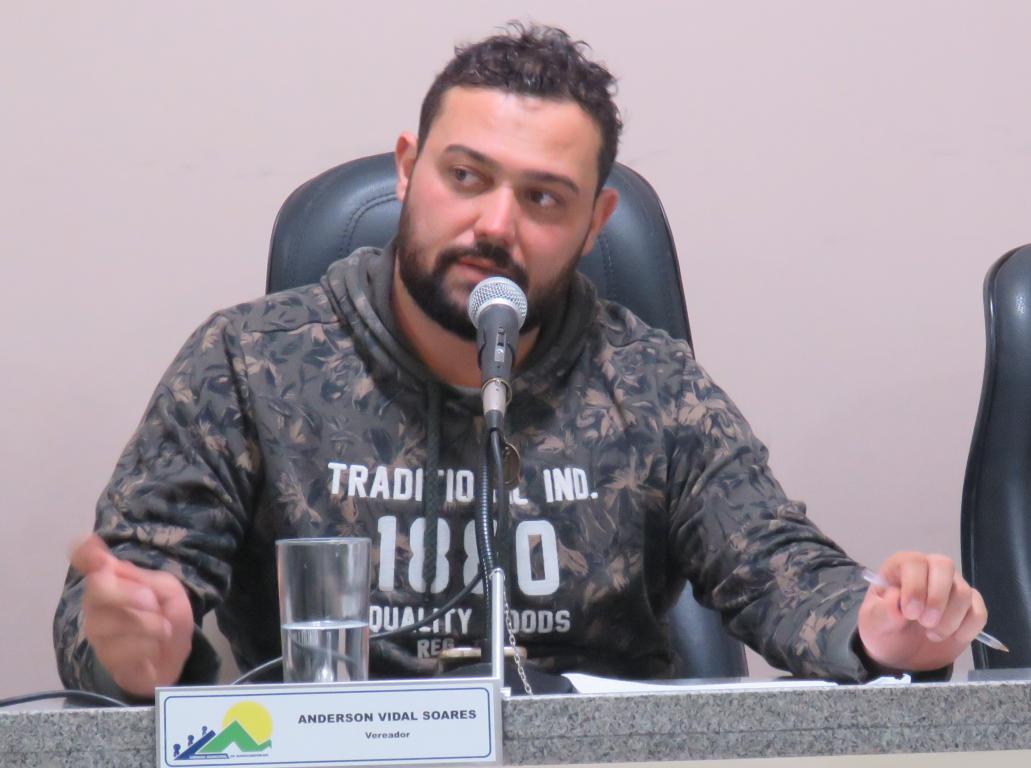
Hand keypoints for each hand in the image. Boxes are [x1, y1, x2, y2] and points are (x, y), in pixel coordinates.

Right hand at [71, 534, 193, 696]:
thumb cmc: (168, 618)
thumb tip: (108, 564)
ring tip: (162, 631)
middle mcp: (97, 603)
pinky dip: (148, 647)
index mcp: (113, 580)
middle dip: (129, 594)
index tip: (91, 548)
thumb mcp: (169, 592)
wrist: (173, 658)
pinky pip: (121, 649)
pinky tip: (152, 649)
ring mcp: (97, 632)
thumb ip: (145, 578)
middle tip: (152, 602)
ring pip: (112, 622)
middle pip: (96, 589)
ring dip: (149, 625)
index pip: (87, 561)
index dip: (86, 553)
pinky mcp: (103, 659)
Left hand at [857, 551, 986, 672]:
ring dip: (950, 619)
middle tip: (924, 624)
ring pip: (963, 592)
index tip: (909, 613)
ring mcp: (952, 587)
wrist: (901, 654)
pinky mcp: (969, 608)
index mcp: (901, 566)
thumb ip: (882, 611)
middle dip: (937, 599)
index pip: (915, 562)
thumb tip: (895, 600)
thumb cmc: (884, 628)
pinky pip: (978, 612)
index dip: (915, 587)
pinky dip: (967, 629)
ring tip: (932, 635)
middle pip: (944, 566)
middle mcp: (929, 570)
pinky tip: (950, 638)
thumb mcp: (873, 622)